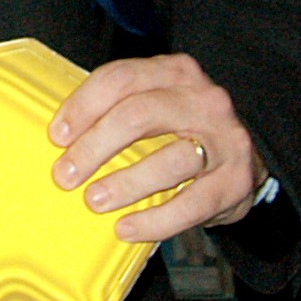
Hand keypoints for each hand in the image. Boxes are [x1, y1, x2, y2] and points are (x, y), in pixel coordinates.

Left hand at [47, 53, 268, 239]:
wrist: (242, 158)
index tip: (58, 136)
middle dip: (95, 146)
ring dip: (126, 183)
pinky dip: (156, 220)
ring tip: (95, 200)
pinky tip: (127, 227)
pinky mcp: (235, 181)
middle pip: (139, 115)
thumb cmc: (182, 130)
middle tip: (65, 174)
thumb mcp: (155, 104)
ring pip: (172, 159)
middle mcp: (203, 100)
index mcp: (175, 73)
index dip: (83, 106)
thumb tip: (60, 138)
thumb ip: (117, 109)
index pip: (121, 78)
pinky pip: (193, 203)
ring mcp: (225, 139)